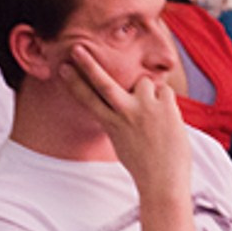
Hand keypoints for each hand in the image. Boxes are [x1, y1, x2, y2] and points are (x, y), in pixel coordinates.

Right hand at [61, 41, 188, 197]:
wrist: (163, 182)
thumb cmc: (144, 166)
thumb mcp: (122, 142)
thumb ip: (119, 120)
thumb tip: (124, 104)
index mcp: (111, 124)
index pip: (87, 99)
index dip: (74, 82)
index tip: (63, 68)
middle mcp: (124, 113)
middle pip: (103, 82)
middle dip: (89, 64)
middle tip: (78, 48)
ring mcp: (144, 108)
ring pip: (143, 81)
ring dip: (149, 93)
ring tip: (155, 118)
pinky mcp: (164, 106)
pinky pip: (165, 91)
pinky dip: (167, 103)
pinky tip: (168, 122)